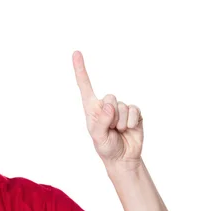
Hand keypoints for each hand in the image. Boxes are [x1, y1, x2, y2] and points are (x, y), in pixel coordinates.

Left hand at [72, 51, 143, 167]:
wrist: (123, 157)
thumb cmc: (106, 147)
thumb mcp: (98, 137)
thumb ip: (101, 121)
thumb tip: (109, 104)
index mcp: (92, 108)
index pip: (85, 86)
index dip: (80, 69)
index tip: (76, 53)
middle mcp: (106, 105)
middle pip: (110, 97)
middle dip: (111, 115)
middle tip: (111, 129)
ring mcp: (121, 108)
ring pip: (123, 106)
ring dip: (121, 122)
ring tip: (118, 132)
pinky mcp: (134, 112)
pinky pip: (134, 110)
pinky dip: (131, 122)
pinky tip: (129, 129)